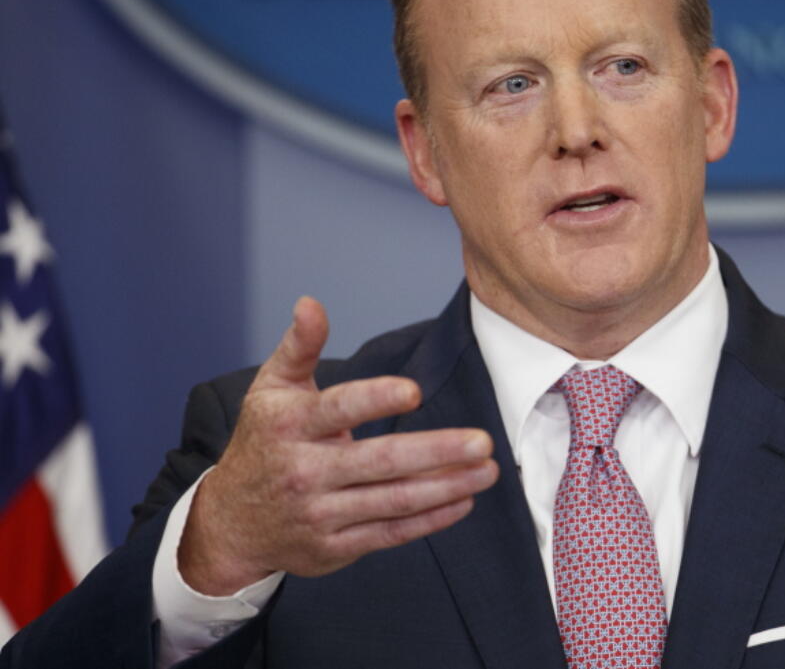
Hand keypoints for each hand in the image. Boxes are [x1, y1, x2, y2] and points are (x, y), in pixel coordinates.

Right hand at [178, 296, 497, 594]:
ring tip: (487, 469)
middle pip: (379, 461)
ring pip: (393, 500)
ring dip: (447, 486)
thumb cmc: (263, 443)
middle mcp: (305, 472)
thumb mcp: (270, 390)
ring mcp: (320, 514)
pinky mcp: (335, 547)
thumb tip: (310, 303)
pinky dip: (430, 519)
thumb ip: (299, 346)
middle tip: (482, 441)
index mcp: (289, 426)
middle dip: (436, 451)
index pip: (337, 410)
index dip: (375, 400)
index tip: (415, 392)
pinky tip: (463, 500)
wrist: (231, 523)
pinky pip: (390, 532)